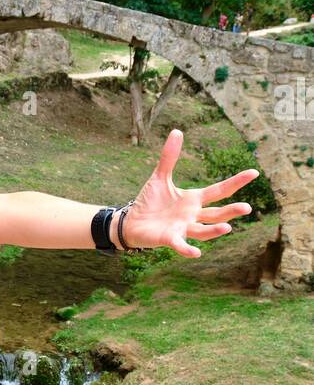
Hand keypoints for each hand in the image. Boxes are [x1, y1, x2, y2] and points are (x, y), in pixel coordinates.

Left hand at [119, 128, 257, 258]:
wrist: (132, 222)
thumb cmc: (150, 202)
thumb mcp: (160, 177)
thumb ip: (169, 157)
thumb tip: (177, 131)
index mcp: (194, 199)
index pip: (219, 190)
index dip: (236, 182)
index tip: (254, 172)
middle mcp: (193, 215)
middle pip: (216, 213)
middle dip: (231, 211)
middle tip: (247, 207)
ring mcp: (183, 228)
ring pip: (203, 230)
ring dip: (215, 230)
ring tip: (227, 227)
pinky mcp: (170, 238)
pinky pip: (181, 245)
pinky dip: (188, 249)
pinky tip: (196, 253)